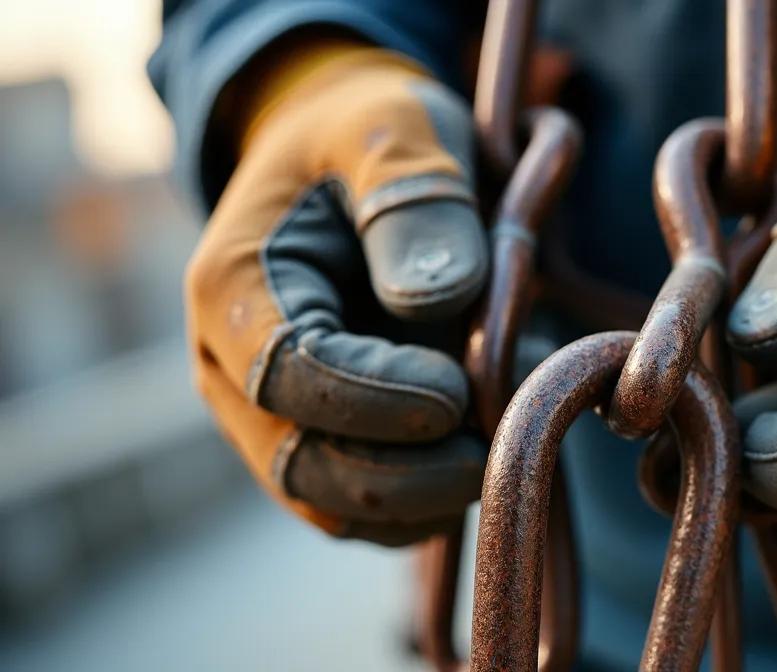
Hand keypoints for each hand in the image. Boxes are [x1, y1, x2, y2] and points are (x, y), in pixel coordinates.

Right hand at [186, 43, 487, 545]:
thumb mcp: (398, 129)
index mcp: (234, 286)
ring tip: (500, 438)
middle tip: (495, 445)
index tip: (459, 391)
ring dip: (425, 495)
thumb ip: (416, 198)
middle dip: (407, 474)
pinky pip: (369, 508)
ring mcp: (271, 415)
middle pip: (303, 466)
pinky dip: (431, 497)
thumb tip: (436, 300)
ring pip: (336, 504)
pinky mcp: (322, 441)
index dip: (376, 399)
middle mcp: (231, 366)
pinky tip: (487, 442)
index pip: (287, 376)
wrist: (350, 161)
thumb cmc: (369, 137)